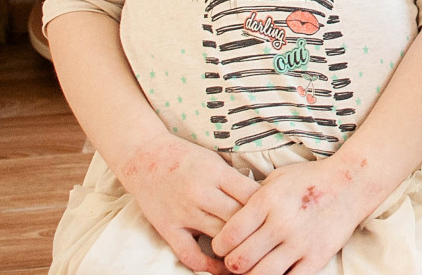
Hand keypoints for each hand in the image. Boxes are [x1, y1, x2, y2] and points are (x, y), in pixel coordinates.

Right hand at [118, 133, 257, 274]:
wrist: (144, 157)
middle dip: (257, 230)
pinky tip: (222, 268)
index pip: (252, 195)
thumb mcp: (215, 161)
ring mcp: (184, 213)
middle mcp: (201, 193)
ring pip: (220, 238)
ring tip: (253, 255)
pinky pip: (190, 255)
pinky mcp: (169, 228)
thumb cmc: (186, 158)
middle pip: (239, 219)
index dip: (268, 208)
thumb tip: (264, 201)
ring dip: (237, 248)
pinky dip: (208, 266)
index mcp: (217, 173)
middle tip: (271, 240)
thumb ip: (235, 181)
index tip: (277, 215)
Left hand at [214, 156, 371, 274]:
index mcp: (267, 201)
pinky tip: (274, 270)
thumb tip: (227, 218)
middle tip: (236, 259)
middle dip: (231, 264)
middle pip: (239, 261)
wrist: (350, 183)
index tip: (223, 246)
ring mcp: (300, 243)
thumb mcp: (276, 179)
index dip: (219, 246)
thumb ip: (252, 199)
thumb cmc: (309, 179)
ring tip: (253, 267)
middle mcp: (281, 223)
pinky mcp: (316, 257)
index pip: (228, 236)